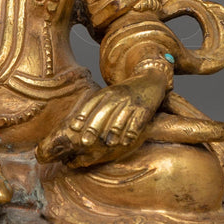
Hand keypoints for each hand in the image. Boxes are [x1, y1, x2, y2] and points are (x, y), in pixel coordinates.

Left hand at [36, 73, 166, 167]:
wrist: (149, 80)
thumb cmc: (125, 93)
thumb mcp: (110, 94)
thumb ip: (97, 106)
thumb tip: (77, 126)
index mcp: (106, 92)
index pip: (92, 103)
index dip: (82, 116)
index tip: (74, 128)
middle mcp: (117, 96)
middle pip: (104, 112)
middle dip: (94, 128)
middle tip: (85, 142)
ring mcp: (131, 102)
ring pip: (120, 119)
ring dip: (114, 132)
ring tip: (108, 144)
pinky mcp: (144, 108)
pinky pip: (137, 122)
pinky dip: (131, 133)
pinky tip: (127, 142)